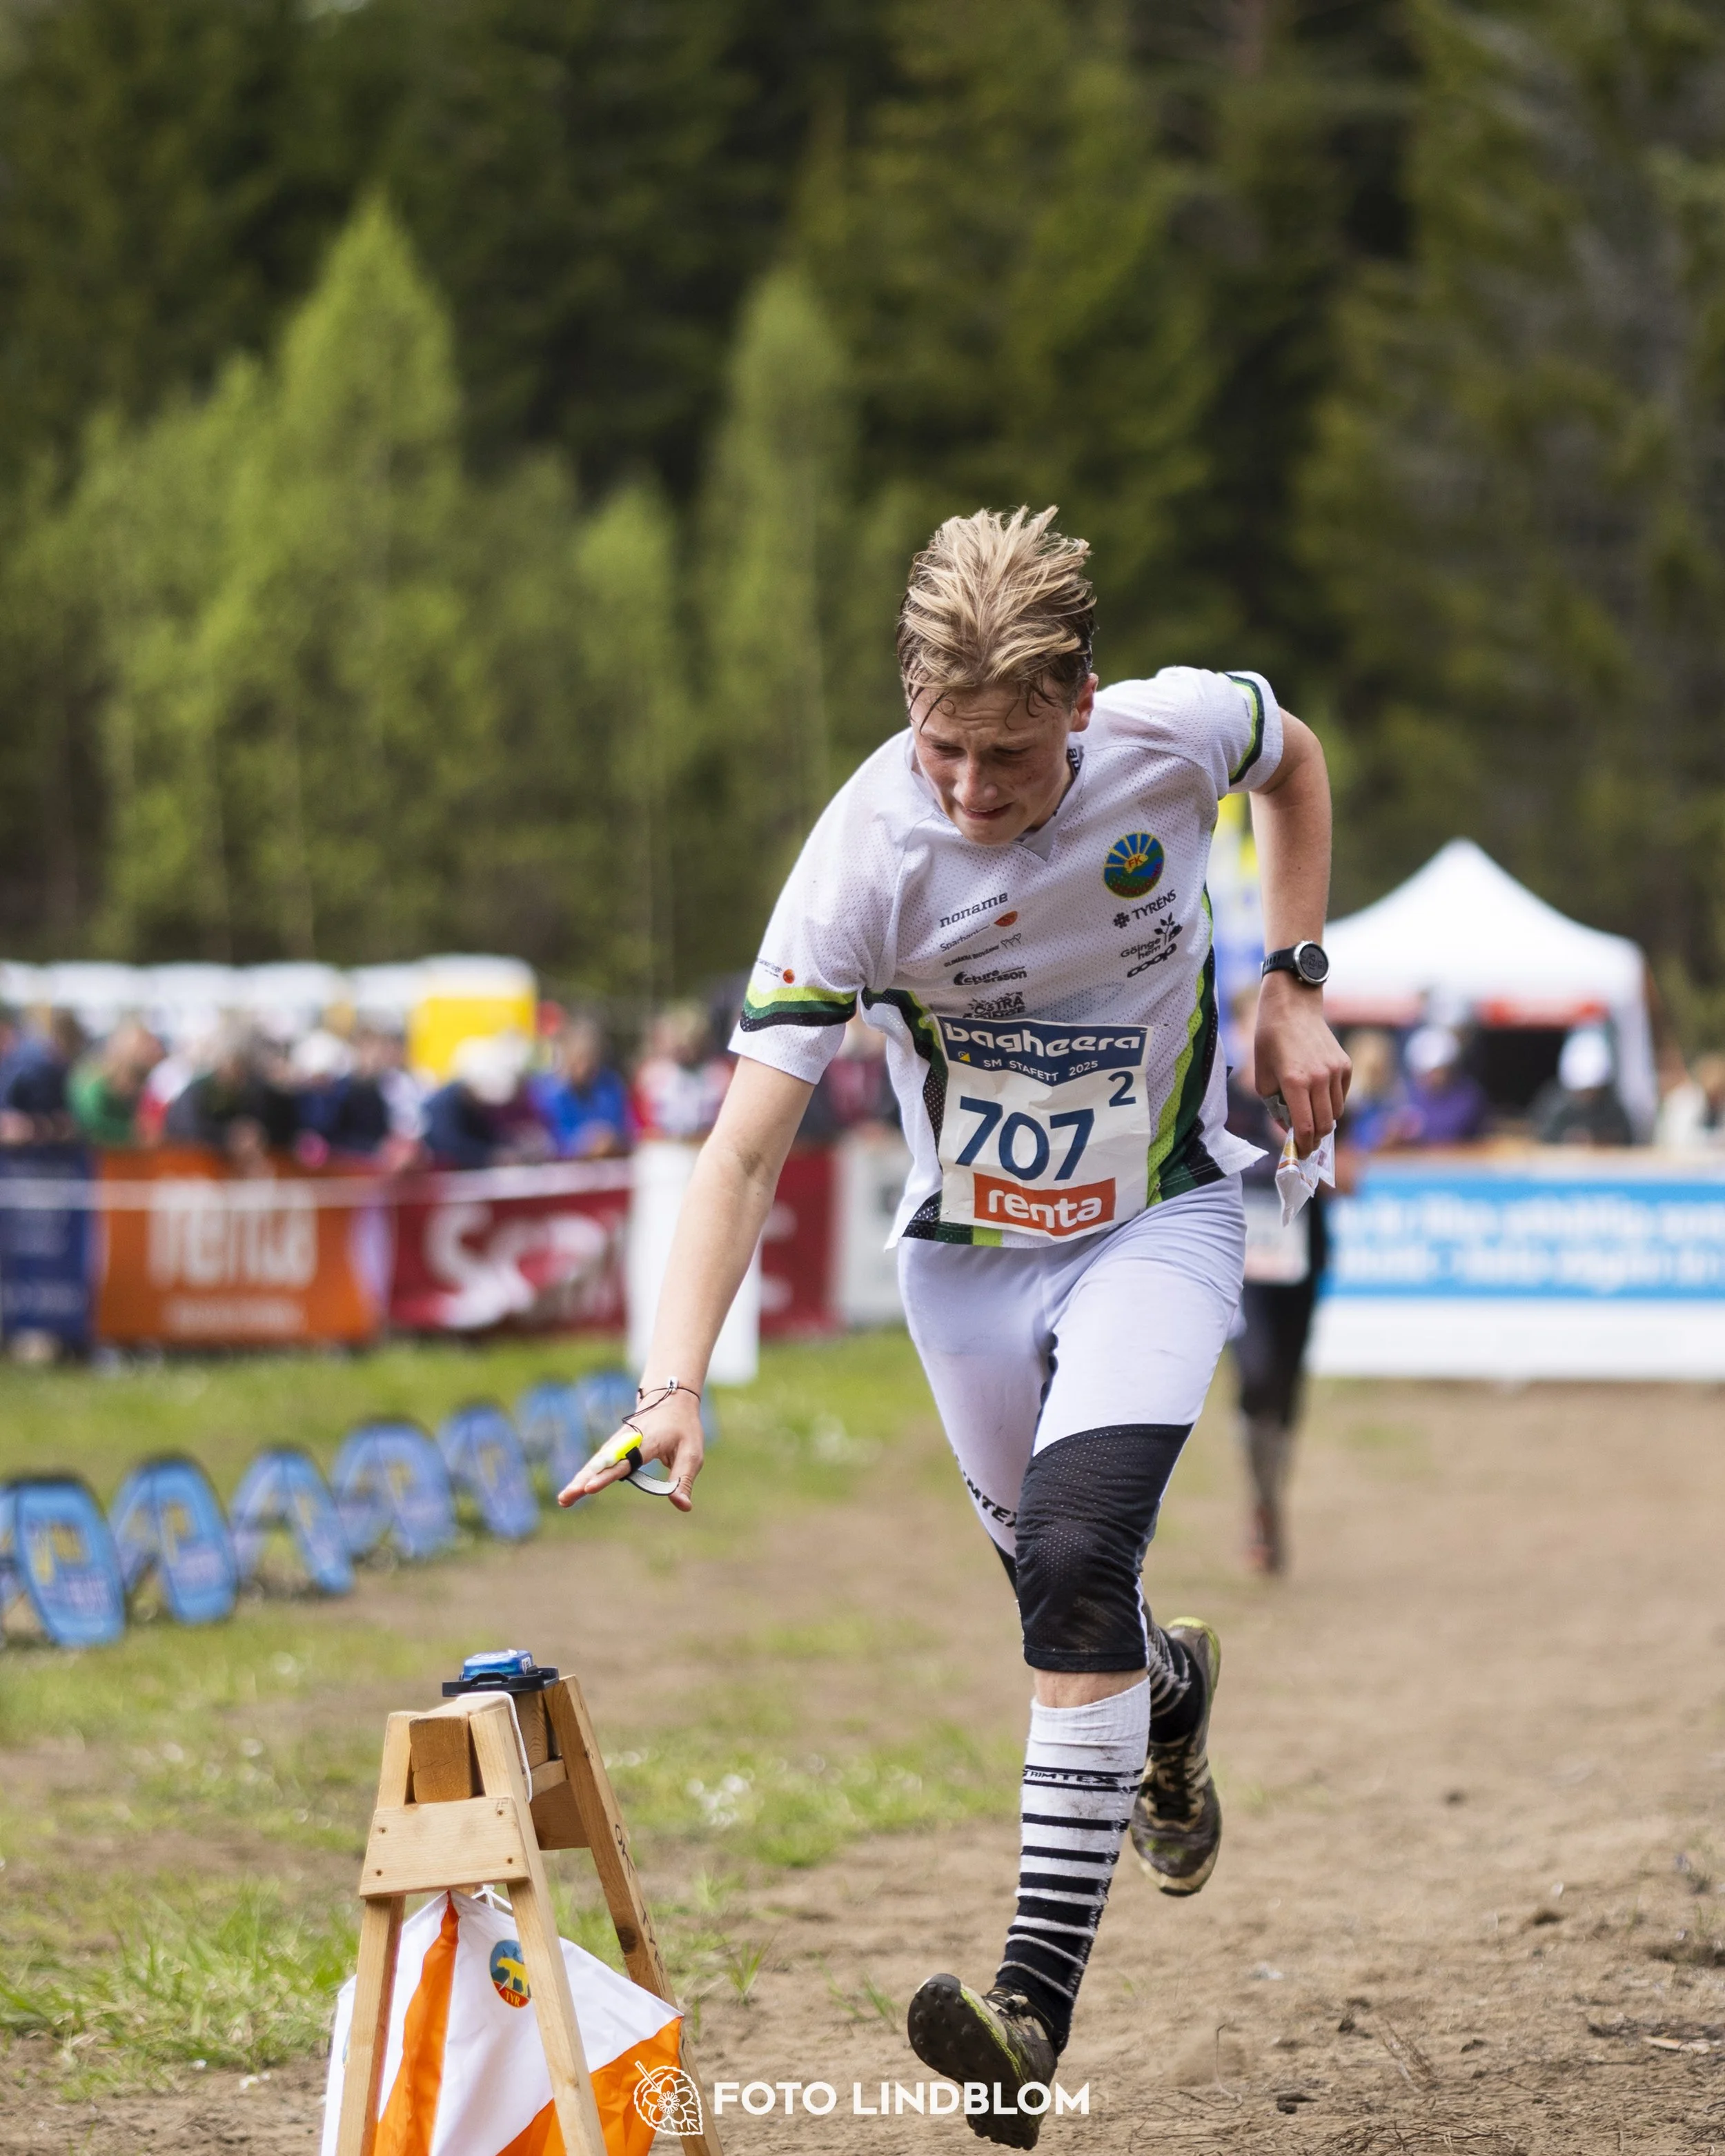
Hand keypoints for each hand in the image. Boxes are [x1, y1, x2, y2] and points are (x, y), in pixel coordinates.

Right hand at [557, 1386, 704, 1513]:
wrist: (671, 1399)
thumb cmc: (683, 1428)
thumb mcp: (692, 1453)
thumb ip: (683, 1479)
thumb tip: (682, 1506)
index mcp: (648, 1442)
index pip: (625, 1461)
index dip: (607, 1476)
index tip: (590, 1488)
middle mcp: (627, 1441)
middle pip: (603, 1463)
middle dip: (584, 1480)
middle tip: (566, 1498)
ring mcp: (618, 1443)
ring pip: (596, 1463)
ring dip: (579, 1480)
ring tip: (564, 1499)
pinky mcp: (614, 1447)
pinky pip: (597, 1463)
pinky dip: (584, 1475)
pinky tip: (573, 1490)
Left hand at [1254, 973, 1350, 1155]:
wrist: (1292, 1008)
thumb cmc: (1270, 1041)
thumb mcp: (1262, 1076)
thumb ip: (1275, 1106)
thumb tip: (1289, 1128)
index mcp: (1295, 1082)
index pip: (1306, 1127)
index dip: (1304, 1146)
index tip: (1300, 1153)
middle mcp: (1319, 1078)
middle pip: (1325, 1125)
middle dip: (1316, 1139)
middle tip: (1306, 1143)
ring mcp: (1336, 1071)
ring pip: (1336, 1112)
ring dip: (1324, 1120)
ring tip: (1310, 1116)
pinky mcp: (1345, 1065)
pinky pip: (1342, 1095)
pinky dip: (1331, 1102)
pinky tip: (1317, 1094)